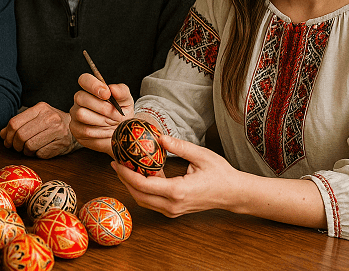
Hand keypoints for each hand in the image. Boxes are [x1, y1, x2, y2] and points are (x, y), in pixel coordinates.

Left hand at [0, 103, 79, 157]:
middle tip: (16, 147)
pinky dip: (36, 155)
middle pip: (21, 135)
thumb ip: (18, 123)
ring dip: (25, 151)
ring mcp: (57, 131)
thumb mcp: (35, 117)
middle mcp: (50, 118)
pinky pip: (40, 154)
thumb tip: (2, 134)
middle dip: (15, 145)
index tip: (7, 140)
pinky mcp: (61, 144)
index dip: (7, 135)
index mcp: (40, 108)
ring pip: (29, 146)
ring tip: (28, 149)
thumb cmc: (51, 123)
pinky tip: (38, 150)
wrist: (75, 128)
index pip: (15, 123)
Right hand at [69, 73, 132, 156]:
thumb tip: (113, 88)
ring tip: (111, 122)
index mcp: (91, 89)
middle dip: (101, 107)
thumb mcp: (126, 101)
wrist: (120, 134)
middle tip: (115, 113)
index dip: (93, 85)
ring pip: (81, 114)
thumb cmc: (120, 114)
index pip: (84, 79)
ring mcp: (75, 114)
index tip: (107, 94)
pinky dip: (99, 132)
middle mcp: (80, 100)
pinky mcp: (76, 129)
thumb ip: (121, 92)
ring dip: (101, 120)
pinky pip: (84, 129)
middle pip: (80, 97)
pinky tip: (106, 131)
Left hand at [113, 134, 239, 216]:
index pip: (144, 185)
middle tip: (115, 163)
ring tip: (123, 168)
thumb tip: (160, 137)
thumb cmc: (220, 174)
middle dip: (123, 180)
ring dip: (131, 186)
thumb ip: (179, 146)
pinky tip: (140, 174)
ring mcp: (172, 211)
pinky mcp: (173, 210)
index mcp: (178, 191)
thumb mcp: (201, 155)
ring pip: (143, 201)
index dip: (126, 174)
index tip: (116, 162)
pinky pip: (151, 201)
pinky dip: (142, 190)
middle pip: (138, 195)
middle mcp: (172, 205)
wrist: (233, 194)